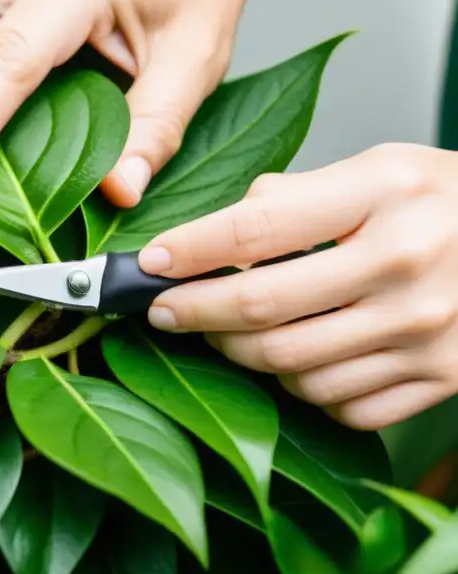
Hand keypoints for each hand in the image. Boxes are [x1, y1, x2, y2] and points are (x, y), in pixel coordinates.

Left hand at [138, 143, 457, 429]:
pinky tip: (297, 360)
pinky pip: (341, 406)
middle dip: (192, 315)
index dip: (185, 252)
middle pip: (260, 312)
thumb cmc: (449, 199)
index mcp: (382, 196)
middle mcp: (404, 266)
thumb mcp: (380, 167)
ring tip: (227, 333)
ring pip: (291, 369)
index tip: (145, 265)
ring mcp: (426, 332)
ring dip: (242, 356)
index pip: (252, 230)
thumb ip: (296, 193)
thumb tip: (221, 228)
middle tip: (165, 311)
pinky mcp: (442, 379)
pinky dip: (303, 390)